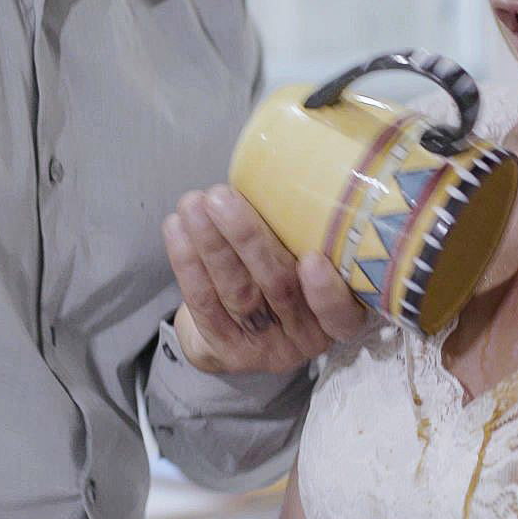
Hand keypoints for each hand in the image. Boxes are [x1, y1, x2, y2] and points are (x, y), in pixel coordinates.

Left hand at [162, 184, 368, 374]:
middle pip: (278, 289)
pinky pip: (204, 305)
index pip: (340, 314)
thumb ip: (309, 233)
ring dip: (211, 245)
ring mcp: (265, 347)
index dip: (327, 291)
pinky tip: (177, 229)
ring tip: (193, 204)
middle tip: (221, 198)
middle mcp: (306, 337)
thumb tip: (284, 169)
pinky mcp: (227, 348)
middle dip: (247, 241)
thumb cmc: (289, 277)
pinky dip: (188, 264)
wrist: (251, 332)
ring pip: (238, 293)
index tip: (312, 258)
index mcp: (339, 316)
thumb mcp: (313, 258)